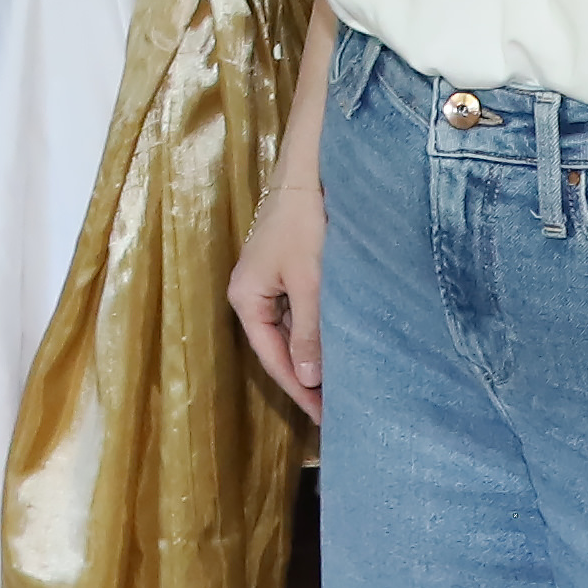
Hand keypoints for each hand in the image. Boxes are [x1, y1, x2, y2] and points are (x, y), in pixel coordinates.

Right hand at [226, 162, 326, 419]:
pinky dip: (318, 333)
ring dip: (314, 357)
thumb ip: (308, 332)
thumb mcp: (308, 283)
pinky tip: (339, 346)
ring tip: (341, 385)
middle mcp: (253, 294)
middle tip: (336, 409)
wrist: (310, 171)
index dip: (298, 389)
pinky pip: (300, 313)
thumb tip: (308, 379)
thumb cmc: (304, 223)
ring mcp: (270, 282)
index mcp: (246, 299)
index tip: (324, 416)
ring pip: (291, 331)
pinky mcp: (288, 270)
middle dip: (306, 378)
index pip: (272, 357)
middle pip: (279, 348)